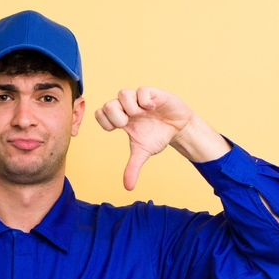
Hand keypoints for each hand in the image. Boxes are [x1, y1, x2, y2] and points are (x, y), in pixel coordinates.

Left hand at [95, 87, 229, 189]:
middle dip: (117, 117)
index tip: (119, 129)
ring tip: (142, 115)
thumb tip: (127, 187)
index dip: (105, 123)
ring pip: (123, 94)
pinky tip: (152, 108)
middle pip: (108, 105)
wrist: (178, 127)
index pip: (100, 114)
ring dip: (131, 108)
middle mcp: (127, 107)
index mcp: (121, 119)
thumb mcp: (143, 152)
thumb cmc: (157, 136)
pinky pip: (141, 91)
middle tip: (129, 124)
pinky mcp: (152, 93)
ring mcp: (138, 99)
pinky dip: (145, 101)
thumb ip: (133, 167)